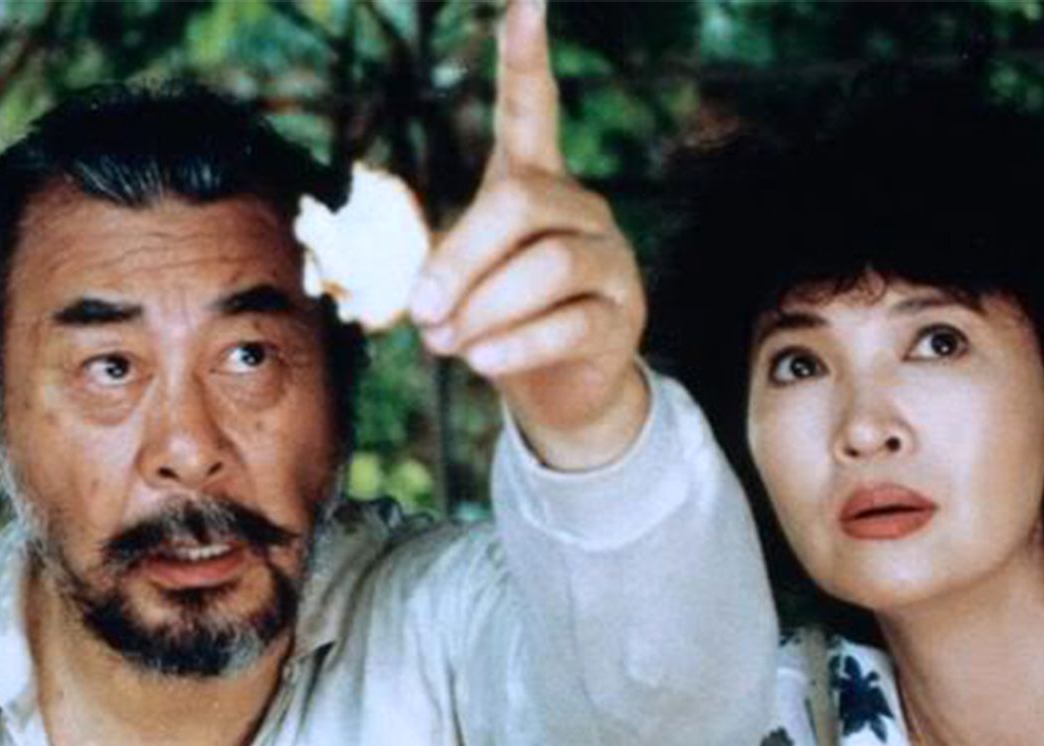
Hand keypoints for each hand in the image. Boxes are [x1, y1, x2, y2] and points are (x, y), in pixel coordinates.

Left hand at [407, 0, 647, 470]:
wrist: (560, 392)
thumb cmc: (497, 322)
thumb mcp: (461, 285)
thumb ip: (441, 271)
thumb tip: (426, 300)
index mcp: (535, 183)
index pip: (532, 107)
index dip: (524, 55)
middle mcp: (581, 209)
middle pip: (522, 203)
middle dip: (461, 258)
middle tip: (420, 312)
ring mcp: (610, 261)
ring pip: (548, 266)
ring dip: (484, 308)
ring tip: (446, 344)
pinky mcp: (623, 317)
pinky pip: (566, 324)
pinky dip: (514, 344)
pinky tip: (481, 360)